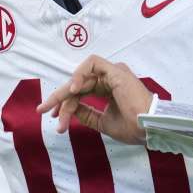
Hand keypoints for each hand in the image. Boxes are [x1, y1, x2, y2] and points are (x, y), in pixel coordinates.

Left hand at [36, 54, 152, 143]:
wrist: (148, 129)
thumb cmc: (133, 127)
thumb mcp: (102, 121)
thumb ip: (87, 113)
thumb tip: (70, 109)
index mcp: (109, 89)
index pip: (81, 92)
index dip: (65, 104)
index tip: (54, 118)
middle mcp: (110, 79)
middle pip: (78, 85)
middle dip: (59, 99)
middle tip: (44, 110)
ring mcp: (113, 73)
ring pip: (81, 77)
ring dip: (66, 93)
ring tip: (58, 110)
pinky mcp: (115, 70)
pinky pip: (93, 64)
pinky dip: (80, 74)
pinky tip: (73, 91)